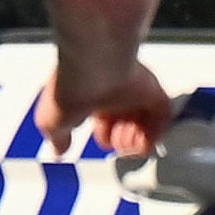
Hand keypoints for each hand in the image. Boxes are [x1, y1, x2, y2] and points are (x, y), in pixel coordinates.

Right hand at [33, 46, 176, 162]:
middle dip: (121, 141)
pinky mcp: (155, 92)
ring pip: (147, 124)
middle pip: (128, 126)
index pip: (107, 122)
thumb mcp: (51, 120)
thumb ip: (57, 138)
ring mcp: (138, 91)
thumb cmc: (70, 85)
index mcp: (94, 95)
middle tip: (114, 137)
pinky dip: (152, 135)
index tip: (100, 136)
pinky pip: (163, 120)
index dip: (105, 137)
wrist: (91, 66)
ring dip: (135, 140)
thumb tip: (58, 149)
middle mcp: (118, 92)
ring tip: (124, 134)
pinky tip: (138, 136)